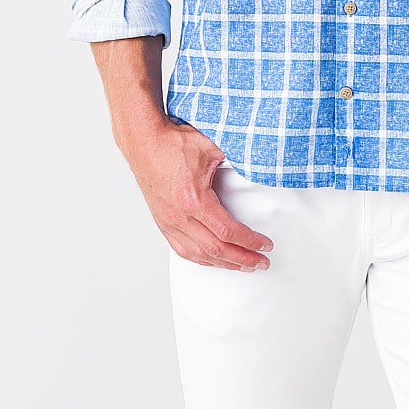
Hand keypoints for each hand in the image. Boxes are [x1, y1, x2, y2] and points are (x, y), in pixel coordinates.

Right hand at [121, 117, 272, 271]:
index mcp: (193, 200)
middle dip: (243, 259)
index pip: (227, 231)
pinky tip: (215, 260)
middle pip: (216, 249)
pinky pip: (183, 250)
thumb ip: (236, 159)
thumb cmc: (173, 143)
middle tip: (262, 262)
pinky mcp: (163, 222)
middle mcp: (180, 216)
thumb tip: (259, 165)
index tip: (265, 245)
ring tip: (243, 265)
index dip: (250, 242)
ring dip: (224, 263)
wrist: (143, 143)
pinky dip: (202, 259)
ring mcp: (169, 222)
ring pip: (199, 254)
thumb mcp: (211, 148)